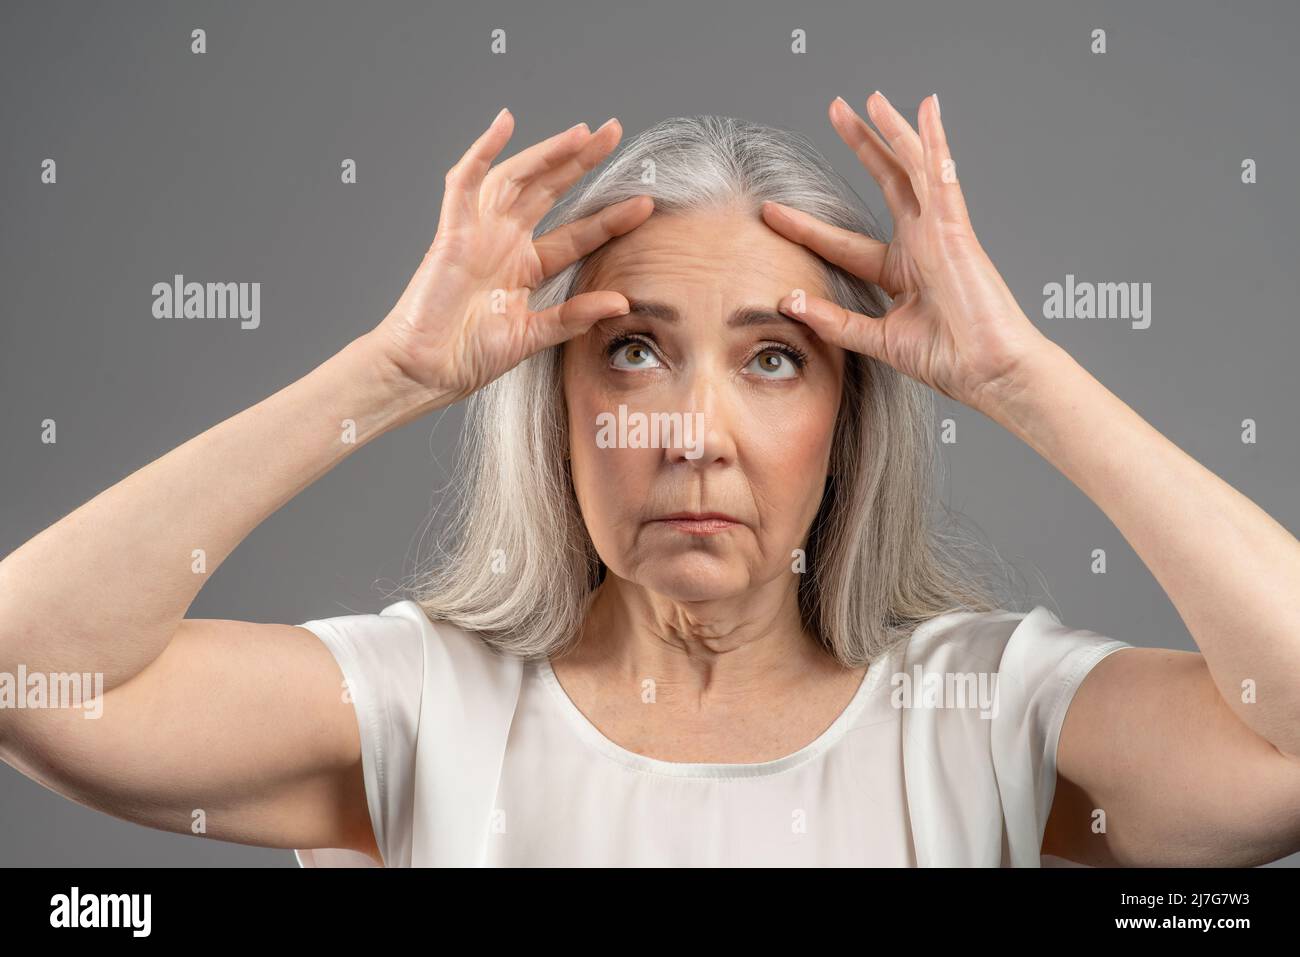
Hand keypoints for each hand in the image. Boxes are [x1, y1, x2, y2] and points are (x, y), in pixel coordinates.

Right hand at [367, 109, 653, 403]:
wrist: (426, 370)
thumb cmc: (469, 357)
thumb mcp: (534, 336)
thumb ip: (575, 316)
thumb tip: (622, 302)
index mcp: (525, 268)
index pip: (576, 233)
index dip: (610, 217)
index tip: (645, 203)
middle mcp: (504, 243)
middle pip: (549, 191)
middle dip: (581, 161)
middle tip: (614, 132)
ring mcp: (478, 234)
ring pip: (516, 179)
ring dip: (546, 153)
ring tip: (580, 133)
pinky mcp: (452, 232)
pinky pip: (465, 182)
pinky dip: (482, 151)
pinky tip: (504, 124)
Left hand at [761, 92, 1051, 413]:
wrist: (989, 372)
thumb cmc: (948, 360)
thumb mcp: (877, 339)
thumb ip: (834, 321)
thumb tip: (787, 301)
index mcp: (901, 272)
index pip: (843, 241)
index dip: (806, 225)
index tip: (770, 211)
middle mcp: (920, 245)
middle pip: (886, 182)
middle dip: (862, 145)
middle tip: (836, 110)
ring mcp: (939, 233)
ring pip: (913, 169)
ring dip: (892, 131)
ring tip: (871, 98)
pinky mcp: (955, 229)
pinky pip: (942, 175)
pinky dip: (934, 141)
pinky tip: (925, 109)